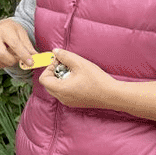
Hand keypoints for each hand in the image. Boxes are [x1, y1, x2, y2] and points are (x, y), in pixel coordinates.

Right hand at [0, 18, 36, 69]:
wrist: (1, 27)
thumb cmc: (13, 31)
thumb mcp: (22, 34)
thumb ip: (28, 46)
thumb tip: (36, 57)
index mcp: (4, 29)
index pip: (14, 44)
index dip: (23, 55)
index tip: (31, 63)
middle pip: (1, 54)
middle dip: (12, 60)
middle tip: (18, 59)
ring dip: (7, 63)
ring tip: (11, 57)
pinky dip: (1, 65)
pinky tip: (5, 58)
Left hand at [39, 48, 155, 121]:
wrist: (112, 95)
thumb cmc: (97, 80)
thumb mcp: (80, 63)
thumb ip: (65, 56)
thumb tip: (55, 52)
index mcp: (61, 89)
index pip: (43, 78)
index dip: (49, 68)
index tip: (60, 62)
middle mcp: (62, 98)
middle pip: (48, 83)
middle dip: (54, 72)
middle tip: (66, 65)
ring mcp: (68, 101)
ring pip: (56, 88)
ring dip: (60, 78)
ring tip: (74, 71)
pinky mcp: (74, 102)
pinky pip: (63, 92)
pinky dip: (66, 84)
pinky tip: (79, 78)